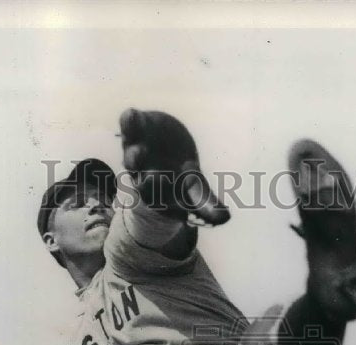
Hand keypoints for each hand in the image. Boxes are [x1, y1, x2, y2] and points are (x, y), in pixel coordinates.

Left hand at [119, 108, 229, 225]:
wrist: (169, 153)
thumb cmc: (182, 179)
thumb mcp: (196, 192)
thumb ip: (208, 204)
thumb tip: (226, 219)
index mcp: (158, 193)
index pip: (158, 198)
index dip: (162, 195)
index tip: (167, 189)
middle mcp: (143, 176)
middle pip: (141, 182)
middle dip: (146, 180)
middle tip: (152, 176)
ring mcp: (136, 155)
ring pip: (131, 156)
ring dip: (134, 153)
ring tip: (139, 151)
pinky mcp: (136, 133)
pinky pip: (129, 128)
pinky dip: (129, 122)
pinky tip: (132, 114)